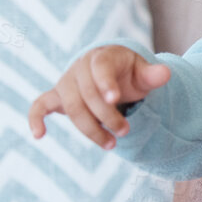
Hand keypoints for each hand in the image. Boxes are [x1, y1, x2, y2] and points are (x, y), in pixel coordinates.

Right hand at [27, 44, 170, 149]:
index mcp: (101, 57)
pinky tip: (39, 135)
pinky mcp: (55, 97)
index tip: (115, 99)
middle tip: (126, 131)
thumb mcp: (143, 72)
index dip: (106, 83)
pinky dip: (35, 119)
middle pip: (87, 95)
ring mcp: (65, 82)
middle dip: (106, 116)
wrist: (110, 71)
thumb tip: (166, 73)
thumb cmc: (128, 72)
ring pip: (72, 108)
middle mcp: (79, 68)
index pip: (100, 68)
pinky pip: (39, 106)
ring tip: (111, 144)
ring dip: (89, 128)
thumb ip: (152, 75)